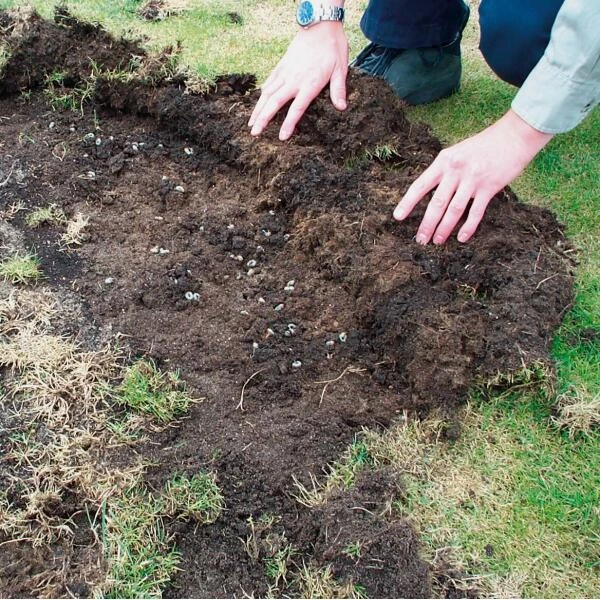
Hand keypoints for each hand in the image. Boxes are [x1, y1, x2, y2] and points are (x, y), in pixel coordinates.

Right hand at [248, 22, 348, 140]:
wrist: (320, 24)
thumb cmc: (332, 47)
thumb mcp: (341, 68)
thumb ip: (338, 89)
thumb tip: (341, 107)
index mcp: (309, 83)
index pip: (297, 108)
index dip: (289, 124)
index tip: (281, 137)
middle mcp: (294, 80)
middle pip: (275, 103)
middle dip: (263, 119)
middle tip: (254, 133)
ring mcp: (285, 72)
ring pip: (267, 93)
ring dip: (258, 109)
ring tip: (251, 123)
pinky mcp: (281, 66)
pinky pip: (269, 82)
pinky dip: (261, 94)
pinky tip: (258, 103)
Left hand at [393, 109, 552, 243]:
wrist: (514, 136)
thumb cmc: (483, 145)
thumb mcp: (457, 153)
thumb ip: (444, 171)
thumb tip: (430, 194)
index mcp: (444, 161)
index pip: (420, 185)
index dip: (408, 202)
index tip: (398, 217)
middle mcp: (456, 171)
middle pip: (436, 203)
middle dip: (427, 224)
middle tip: (420, 240)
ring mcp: (473, 179)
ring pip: (454, 211)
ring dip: (444, 229)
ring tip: (437, 241)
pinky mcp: (490, 188)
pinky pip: (475, 212)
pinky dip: (468, 227)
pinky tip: (461, 238)